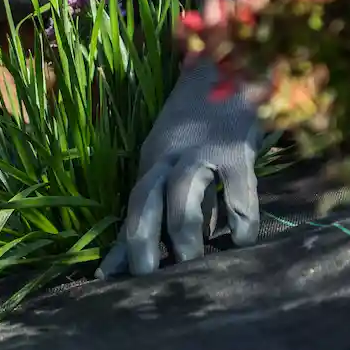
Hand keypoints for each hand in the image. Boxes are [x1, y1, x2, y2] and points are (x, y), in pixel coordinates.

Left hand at [98, 60, 261, 277]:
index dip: (120, 244)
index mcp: (152, 160)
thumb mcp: (172, 158)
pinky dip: (240, 222)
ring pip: (183, 192)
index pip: (131, 206)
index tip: (108, 281)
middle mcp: (170, 156)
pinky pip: (238, 191)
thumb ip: (165, 201)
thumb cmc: (200, 125)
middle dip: (142, 240)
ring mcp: (203, 152)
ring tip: (191, 264)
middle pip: (145, 197)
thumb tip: (146, 254)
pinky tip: (241, 242)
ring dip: (183, 232)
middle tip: (146, 279)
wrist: (231, 68)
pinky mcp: (237, 150)